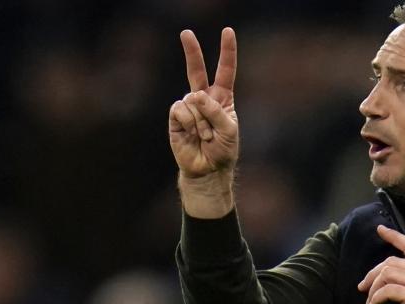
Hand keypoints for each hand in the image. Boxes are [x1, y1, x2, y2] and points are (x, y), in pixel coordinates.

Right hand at [169, 27, 238, 178]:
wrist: (207, 170)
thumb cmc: (222, 150)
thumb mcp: (228, 129)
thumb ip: (216, 110)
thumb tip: (195, 95)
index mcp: (222, 98)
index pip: (225, 70)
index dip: (227, 51)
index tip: (227, 31)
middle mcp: (204, 98)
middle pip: (196, 70)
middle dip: (192, 51)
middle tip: (186, 33)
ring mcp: (189, 107)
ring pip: (193, 100)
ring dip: (201, 121)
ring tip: (205, 136)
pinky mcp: (175, 117)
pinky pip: (180, 109)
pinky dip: (189, 122)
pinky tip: (192, 134)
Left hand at [357, 225, 404, 303]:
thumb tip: (399, 285)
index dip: (394, 236)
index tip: (380, 229)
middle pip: (392, 261)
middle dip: (373, 272)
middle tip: (363, 286)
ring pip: (387, 273)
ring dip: (373, 286)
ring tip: (369, 300)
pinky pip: (387, 290)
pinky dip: (376, 297)